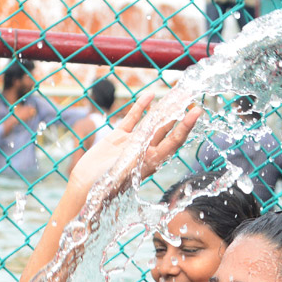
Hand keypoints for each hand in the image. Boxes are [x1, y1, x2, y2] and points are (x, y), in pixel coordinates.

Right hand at [70, 93, 201, 192]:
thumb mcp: (124, 171)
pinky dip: (141, 107)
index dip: (186, 126)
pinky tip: (149, 95)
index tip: (196, 112)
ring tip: (174, 93)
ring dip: (163, 108)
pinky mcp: (118, 137)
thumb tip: (148, 143)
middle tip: (190, 97)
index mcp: (152, 161)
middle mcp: (145, 151)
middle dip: (178, 114)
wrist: (85, 188)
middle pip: (167, 129)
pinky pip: (133, 119)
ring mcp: (132, 143)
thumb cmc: (105, 186)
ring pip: (152, 121)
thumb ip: (136, 156)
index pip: (174, 141)